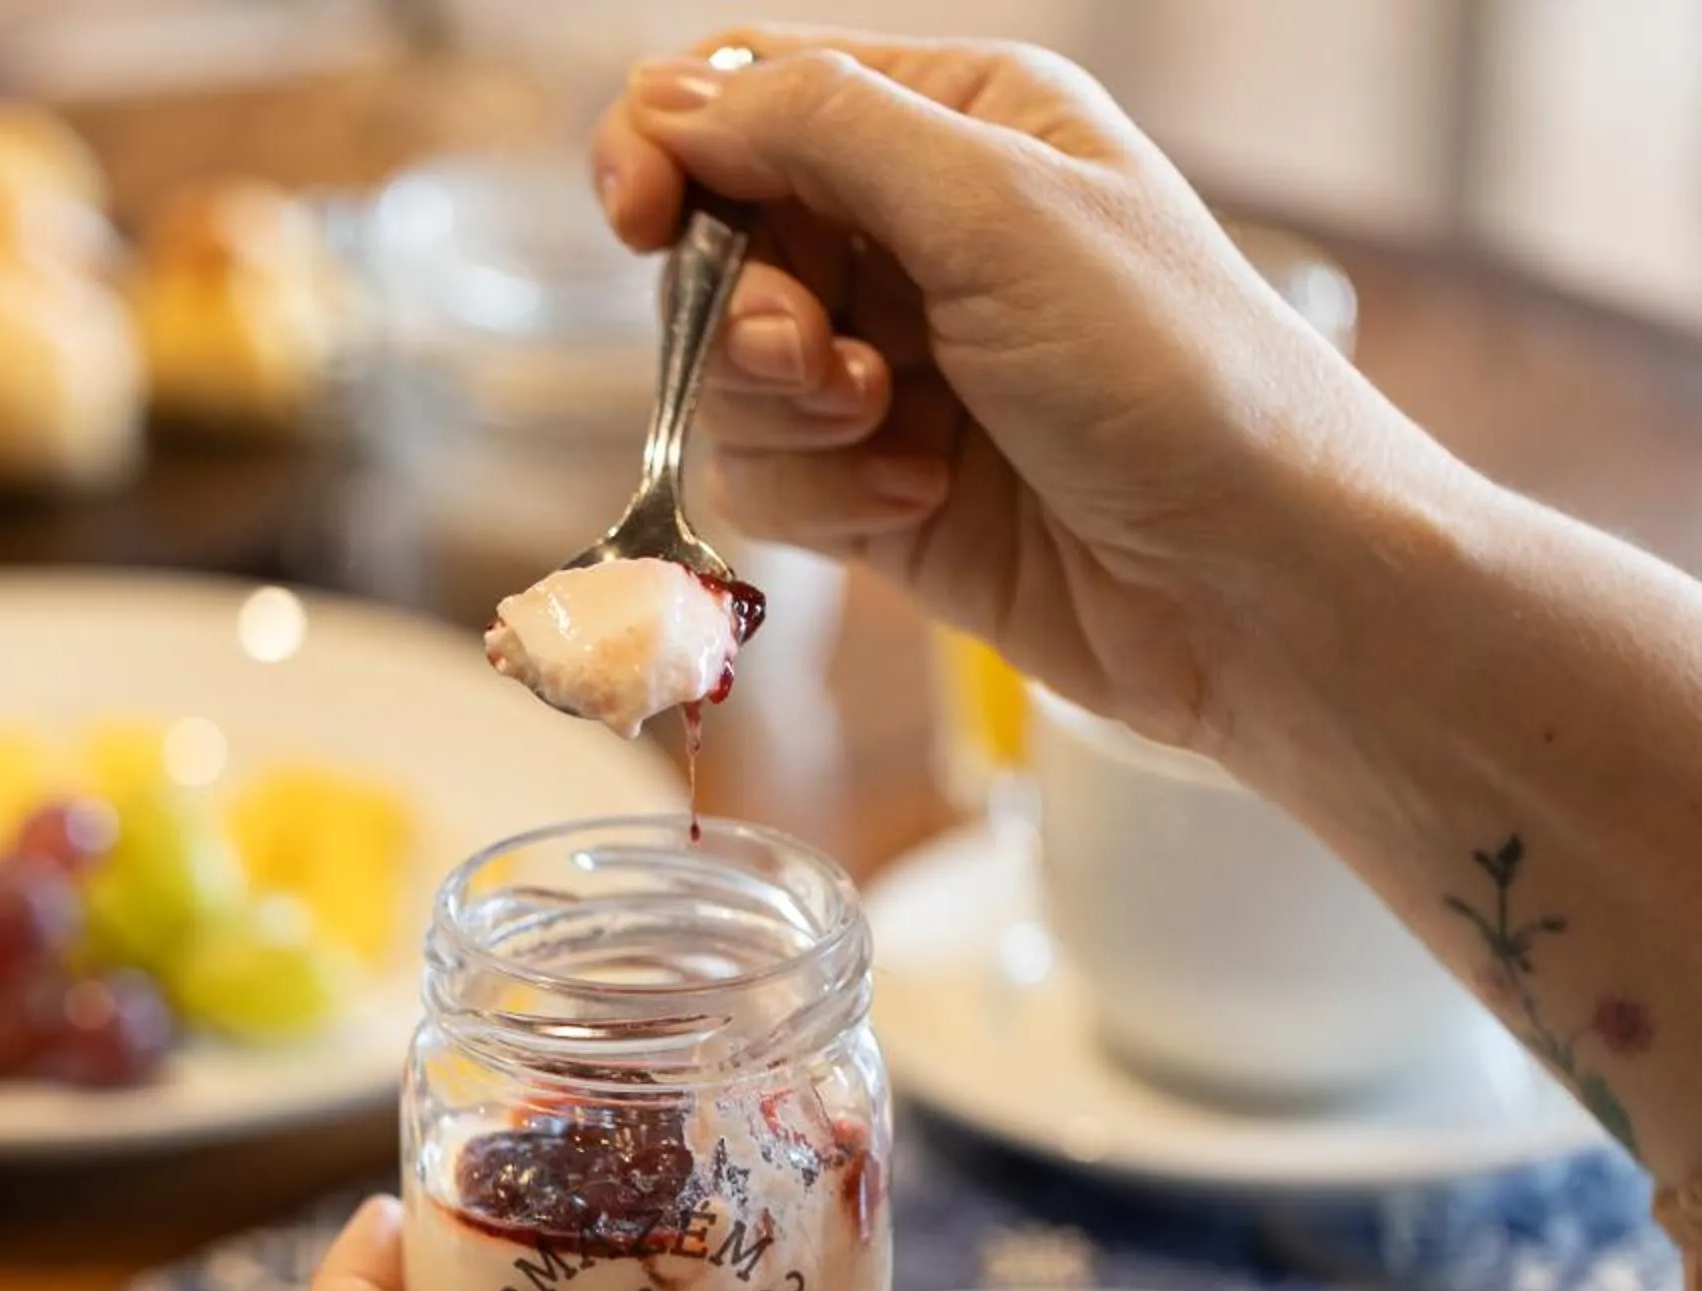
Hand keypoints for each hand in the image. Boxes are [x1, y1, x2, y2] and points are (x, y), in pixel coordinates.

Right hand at [590, 28, 1453, 757]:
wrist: (1260, 584)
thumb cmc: (1179, 373)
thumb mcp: (997, 208)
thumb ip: (818, 132)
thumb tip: (662, 97)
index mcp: (959, 122)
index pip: (749, 94)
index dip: (670, 148)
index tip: (642, 220)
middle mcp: (916, 232)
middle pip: (717, 244)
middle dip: (747, 313)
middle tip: (823, 362)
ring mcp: (892, 367)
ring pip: (724, 374)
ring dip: (787, 415)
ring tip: (893, 436)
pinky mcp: (876, 487)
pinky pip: (763, 477)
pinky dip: (822, 493)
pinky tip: (921, 498)